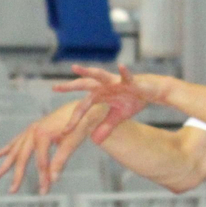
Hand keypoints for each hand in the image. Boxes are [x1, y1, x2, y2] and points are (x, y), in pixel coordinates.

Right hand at [0, 99, 98, 194]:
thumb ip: (60, 162)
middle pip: (22, 157)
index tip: (44, 192)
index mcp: (42, 134)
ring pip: (15, 150)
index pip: (41, 162)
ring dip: (6, 164)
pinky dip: (8, 148)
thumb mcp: (71, 144)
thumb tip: (53, 180)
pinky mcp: (33, 128)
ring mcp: (31, 129)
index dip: (43, 178)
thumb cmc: (79, 125)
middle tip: (12, 191)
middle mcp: (33, 131)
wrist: (81, 107)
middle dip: (17, 175)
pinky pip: (17, 141)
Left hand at [54, 66, 171, 144]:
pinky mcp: (130, 81)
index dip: (74, 120)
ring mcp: (116, 82)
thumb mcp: (118, 117)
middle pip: (84, 85)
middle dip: (70, 86)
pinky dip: (124, 71)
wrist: (150, 90)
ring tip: (74, 68)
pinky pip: (127, 76)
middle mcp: (104, 86)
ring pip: (99, 75)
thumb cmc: (132, 100)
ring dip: (87, 71)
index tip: (64, 133)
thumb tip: (94, 141)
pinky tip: (121, 65)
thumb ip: (105, 126)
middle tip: (55, 88)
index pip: (82, 107)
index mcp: (99, 94)